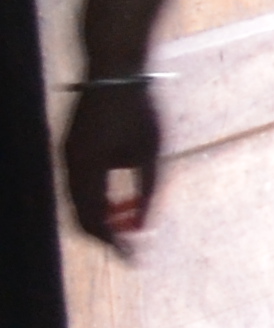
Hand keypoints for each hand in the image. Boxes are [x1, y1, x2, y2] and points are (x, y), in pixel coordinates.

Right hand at [60, 77, 160, 247]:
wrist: (116, 67)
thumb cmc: (139, 108)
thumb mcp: (152, 152)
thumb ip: (149, 190)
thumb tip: (145, 228)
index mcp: (85, 166)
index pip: (92, 220)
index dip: (112, 244)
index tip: (133, 260)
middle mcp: (69, 163)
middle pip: (79, 216)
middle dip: (105, 236)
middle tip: (132, 252)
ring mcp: (67, 154)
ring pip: (78, 202)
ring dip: (103, 218)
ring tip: (131, 228)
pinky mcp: (72, 147)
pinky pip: (80, 186)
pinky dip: (98, 201)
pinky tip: (121, 204)